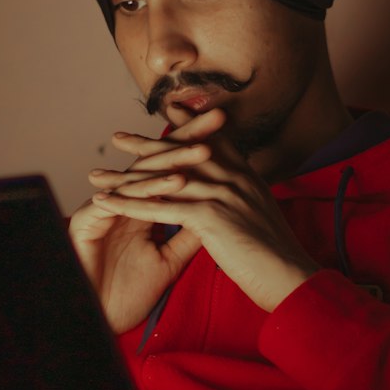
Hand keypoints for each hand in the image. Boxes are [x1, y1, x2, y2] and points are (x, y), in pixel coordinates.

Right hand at [68, 113, 213, 333]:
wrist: (97, 321)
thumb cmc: (127, 294)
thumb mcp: (169, 261)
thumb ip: (190, 232)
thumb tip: (219, 207)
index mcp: (142, 207)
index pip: (173, 170)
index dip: (199, 151)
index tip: (229, 133)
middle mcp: (123, 202)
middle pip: (159, 162)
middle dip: (189, 139)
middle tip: (218, 116)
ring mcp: (105, 208)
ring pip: (141, 177)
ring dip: (174, 161)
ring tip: (204, 146)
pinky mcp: (89, 221)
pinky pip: (121, 201)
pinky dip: (148, 191)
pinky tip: (174, 181)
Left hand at [86, 108, 319, 313]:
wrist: (292, 276)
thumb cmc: (277, 255)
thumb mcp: (261, 214)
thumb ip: (244, 196)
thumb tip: (233, 193)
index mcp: (246, 175)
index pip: (212, 140)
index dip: (188, 125)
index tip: (167, 112)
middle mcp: (233, 176)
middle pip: (181, 152)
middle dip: (146, 145)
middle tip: (118, 138)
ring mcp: (221, 193)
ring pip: (163, 179)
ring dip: (125, 178)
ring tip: (97, 175)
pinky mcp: (209, 216)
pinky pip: (159, 208)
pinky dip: (128, 204)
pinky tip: (105, 203)